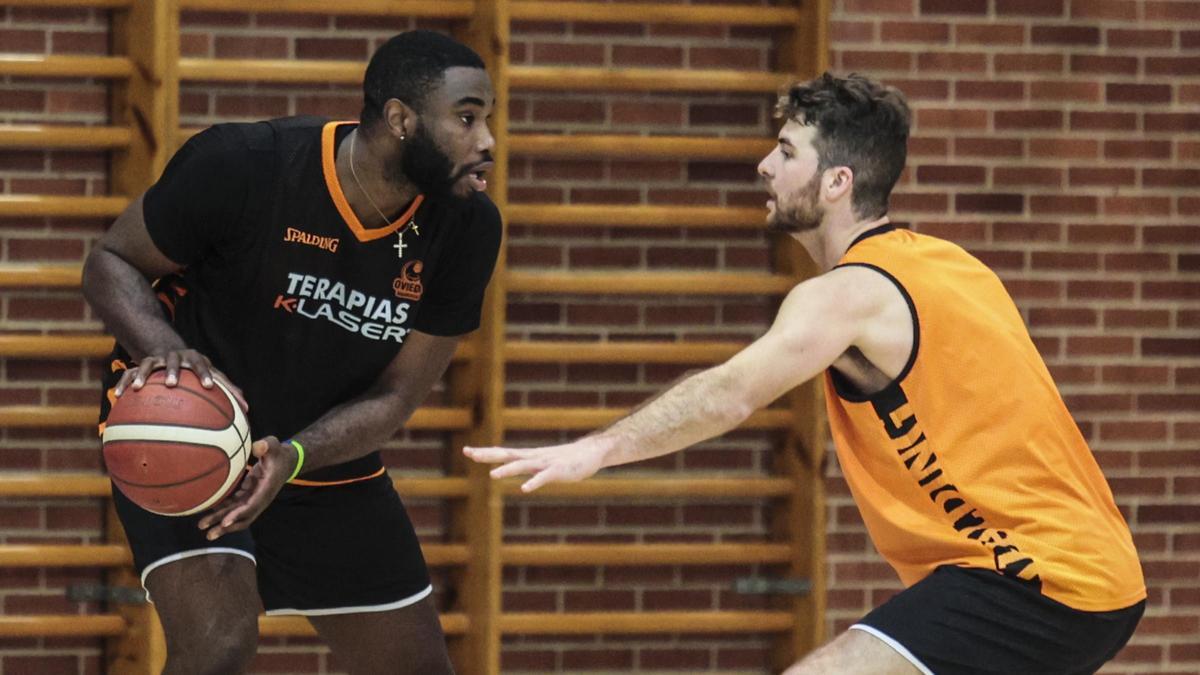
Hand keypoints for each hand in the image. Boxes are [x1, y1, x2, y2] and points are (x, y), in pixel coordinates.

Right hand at [114, 349, 247, 411]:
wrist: (170, 350)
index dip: (205, 374)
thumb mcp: (211, 376)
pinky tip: (118, 395)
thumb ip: (228, 391)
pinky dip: (124, 383)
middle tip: (172, 383)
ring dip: (145, 374)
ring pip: (149, 364)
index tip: (208, 386)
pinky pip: (130, 374)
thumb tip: (249, 411)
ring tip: (140, 387)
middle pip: (175, 361)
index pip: (203, 365)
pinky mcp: (142, 365)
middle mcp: (176, 358)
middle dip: (174, 371)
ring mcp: (157, 360)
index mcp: (196, 360)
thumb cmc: (197, 371)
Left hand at [197, 436, 297, 539]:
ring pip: (237, 514)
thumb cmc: (278, 453)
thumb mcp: (274, 446)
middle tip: (208, 534)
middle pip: (243, 517)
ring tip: (202, 526)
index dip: (238, 515)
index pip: (252, 506)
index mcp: (266, 489)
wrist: (286, 462)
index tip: (224, 523)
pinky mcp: (248, 496)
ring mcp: (254, 498)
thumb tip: (257, 446)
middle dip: (226, 526)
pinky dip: (222, 510)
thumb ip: (267, 445)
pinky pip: (234, 506)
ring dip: (220, 521)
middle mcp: (260, 498)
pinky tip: (208, 512)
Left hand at [463, 439, 607, 492]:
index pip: (503, 453)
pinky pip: (543, 477)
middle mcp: (533, 457)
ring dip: (507, 470)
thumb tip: (516, 468)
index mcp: (528, 456)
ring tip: (493, 475)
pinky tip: (525, 489)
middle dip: (487, 455)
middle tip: (469, 453)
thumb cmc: (567, 459)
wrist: (591, 452)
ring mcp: (545, 463)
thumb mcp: (543, 463)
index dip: (485, 452)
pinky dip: (534, 482)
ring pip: (523, 465)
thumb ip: (529, 466)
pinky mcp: (557, 470)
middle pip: (506, 455)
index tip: (467, 451)